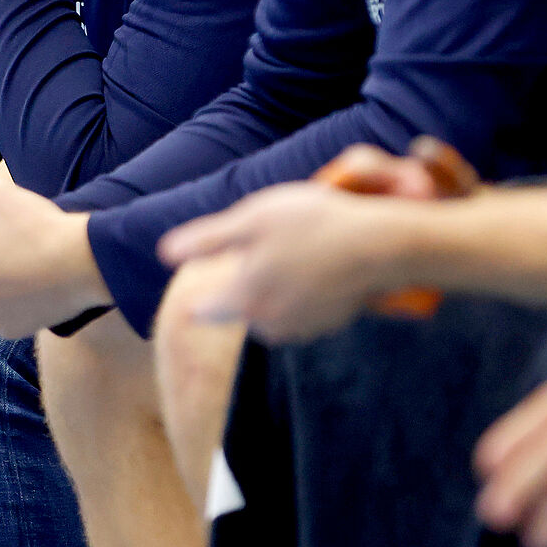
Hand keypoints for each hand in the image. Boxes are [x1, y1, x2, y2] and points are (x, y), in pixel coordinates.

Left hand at [153, 138, 475, 341]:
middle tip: (267, 247)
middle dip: (248, 284)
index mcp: (243, 301)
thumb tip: (163, 253)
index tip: (203, 285)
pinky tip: (324, 263)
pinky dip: (310, 290)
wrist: (383, 245)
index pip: (206, 310)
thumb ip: (206, 240)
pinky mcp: (335, 323)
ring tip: (299, 250)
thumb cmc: (313, 225)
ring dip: (280, 288)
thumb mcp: (251, 219)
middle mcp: (270, 324)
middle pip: (244, 309)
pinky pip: (309, 308)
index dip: (202, 296)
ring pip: (277, 310)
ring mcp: (305, 327)